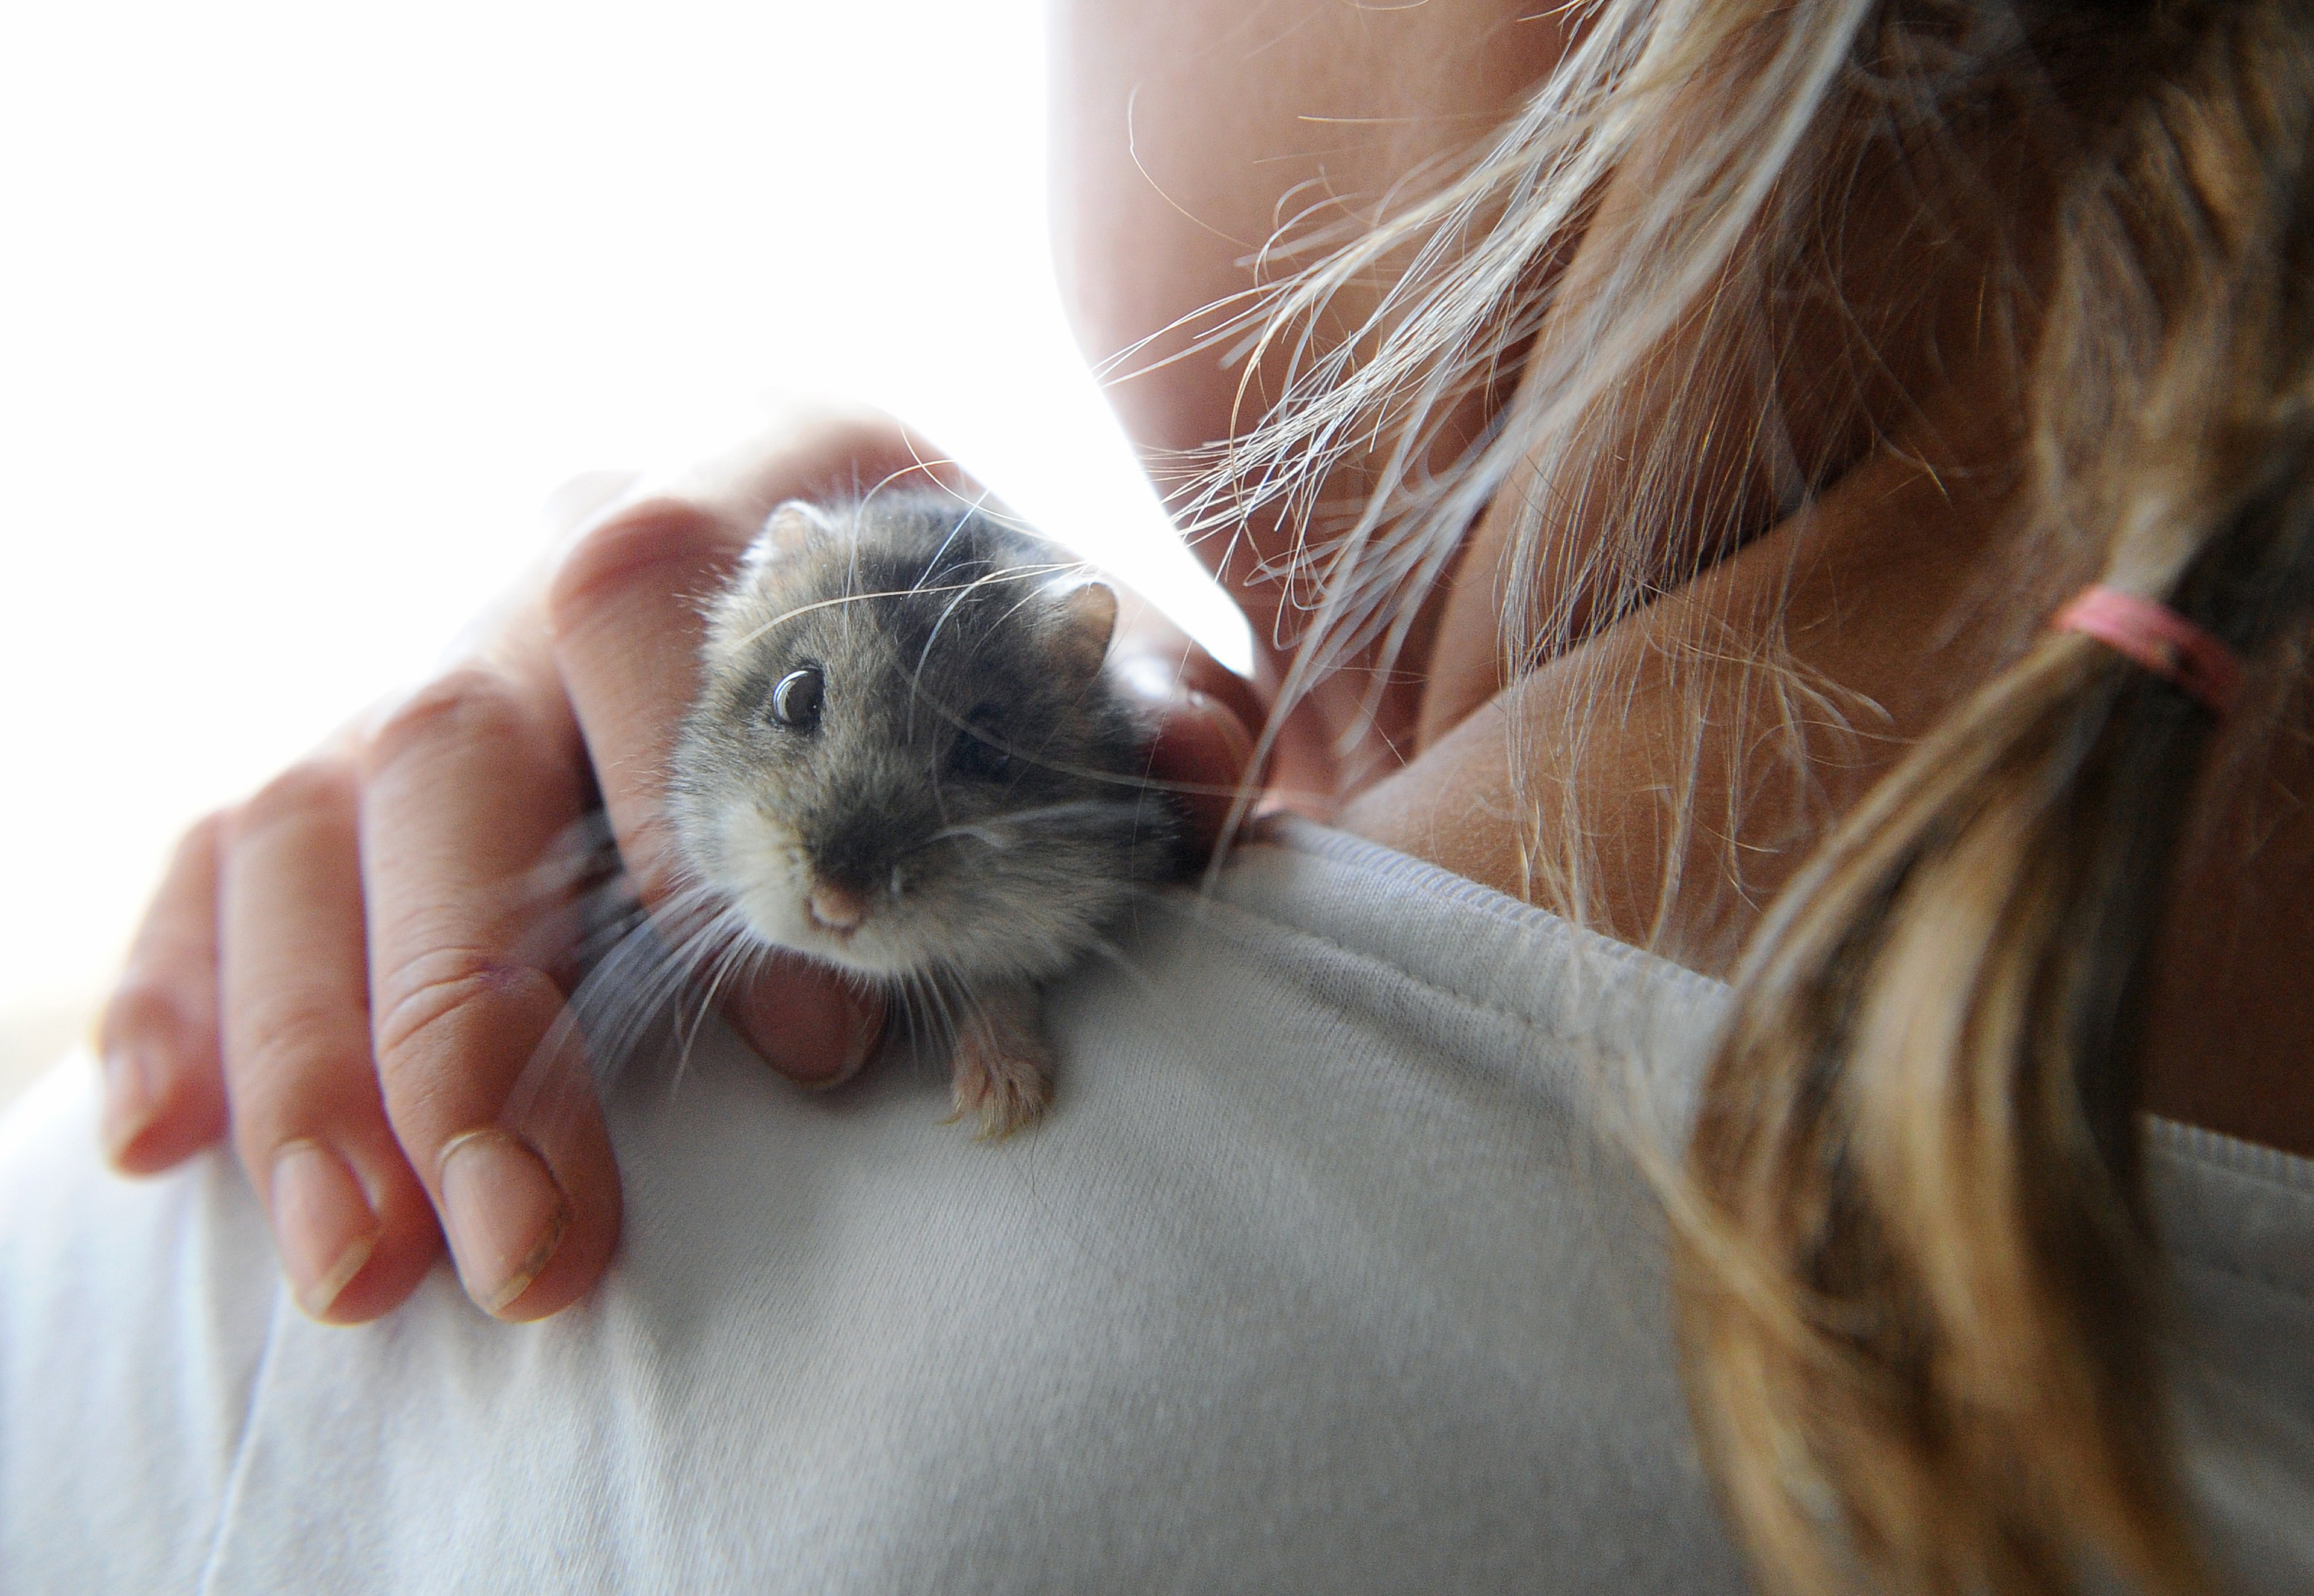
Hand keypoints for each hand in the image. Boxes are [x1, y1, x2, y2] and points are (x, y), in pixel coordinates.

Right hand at [95, 407, 1262, 1323]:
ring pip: (301, 820)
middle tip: (540, 1245)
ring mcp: (425, 650)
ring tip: (366, 1272)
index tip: (814, 1044)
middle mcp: (553, 546)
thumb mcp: (1089, 667)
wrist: (868, 587)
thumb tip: (1202, 771)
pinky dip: (178, 997)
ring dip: (318, 1056)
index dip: (705, 822)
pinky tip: (164, 1150)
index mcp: (756, 486)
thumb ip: (1147, 712)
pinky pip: (204, 858)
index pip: (665, 603)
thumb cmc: (988, 653)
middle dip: (478, 1011)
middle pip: (448, 743)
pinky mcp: (337, 761)